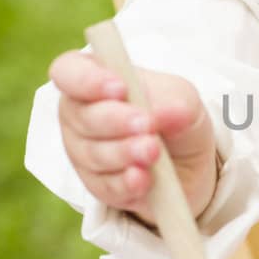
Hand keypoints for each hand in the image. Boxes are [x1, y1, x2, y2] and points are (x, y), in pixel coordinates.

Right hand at [49, 51, 218, 225]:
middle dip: (114, 120)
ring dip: (123, 152)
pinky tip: (142, 178)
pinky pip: (105, 186)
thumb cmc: (173, 113)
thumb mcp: (182, 98)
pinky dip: (125, 183)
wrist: (190, 160)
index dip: (87, 79)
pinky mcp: (98, 186)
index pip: (69, 72)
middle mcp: (79, 115)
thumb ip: (175, 101)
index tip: (120, 88)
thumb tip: (169, 113)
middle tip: (146, 124)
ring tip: (152, 151)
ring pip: (93, 154)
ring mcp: (84, 153)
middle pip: (81, 117)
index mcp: (92, 78)